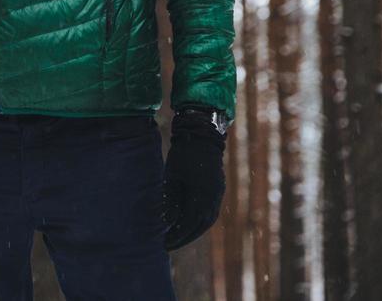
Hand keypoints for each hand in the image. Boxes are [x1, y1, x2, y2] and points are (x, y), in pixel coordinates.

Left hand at [161, 107, 226, 249]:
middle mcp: (213, 197)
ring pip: (207, 220)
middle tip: (168, 245)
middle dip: (184, 237)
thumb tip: (165, 220)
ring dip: (192, 231)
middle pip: (200, 225)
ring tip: (177, 237)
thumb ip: (170, 199)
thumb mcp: (172, 176)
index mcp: (202, 195)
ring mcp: (217, 193)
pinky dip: (198, 221)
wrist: (202, 136)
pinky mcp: (217, 189)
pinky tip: (187, 224)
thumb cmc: (183, 154)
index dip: (177, 235)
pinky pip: (209, 211)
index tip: (164, 243)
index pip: (189, 223)